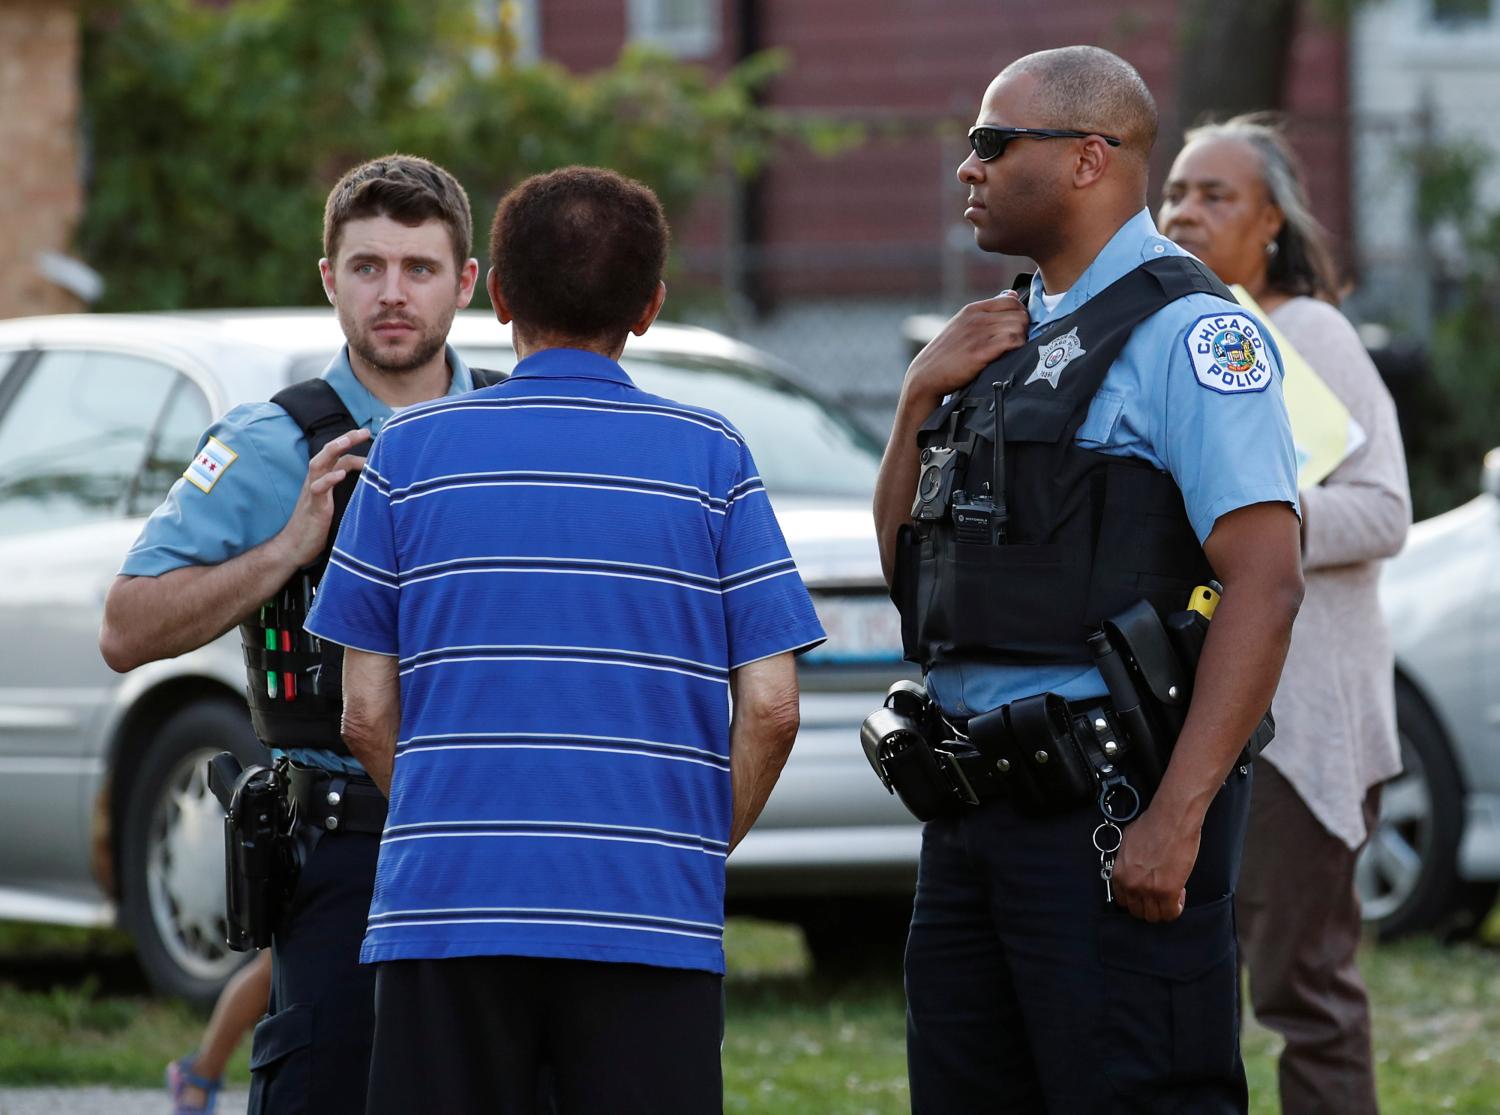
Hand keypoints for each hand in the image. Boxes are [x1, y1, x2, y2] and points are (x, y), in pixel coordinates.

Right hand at [274, 428, 371, 567]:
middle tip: (365, 430)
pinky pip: (317, 490)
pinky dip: (328, 480)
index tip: (370, 437)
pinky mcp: (312, 508)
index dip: (352, 446)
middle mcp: (316, 483)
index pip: (337, 457)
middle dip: (345, 439)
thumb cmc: (316, 527)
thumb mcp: (334, 505)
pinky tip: (340, 474)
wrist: (294, 548)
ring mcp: (312, 494)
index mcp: (322, 481)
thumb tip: (371, 486)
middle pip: (327, 453)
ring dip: (333, 450)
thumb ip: (346, 493)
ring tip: (348, 440)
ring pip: (319, 464)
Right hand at [904, 291, 1029, 401]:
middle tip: (1018, 342)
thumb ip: (987, 311)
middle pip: (1019, 313)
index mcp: (972, 309)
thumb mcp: (962, 325)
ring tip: (1012, 350)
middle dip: (1024, 328)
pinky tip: (1009, 355)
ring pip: (1018, 326)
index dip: (1020, 314)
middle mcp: (976, 318)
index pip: (1011, 300)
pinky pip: (1012, 340)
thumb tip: (1011, 294)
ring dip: (1021, 339)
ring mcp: (978, 333)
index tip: (1017, 329)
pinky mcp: (980, 351)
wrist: (926, 375)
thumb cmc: (946, 355)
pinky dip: (1017, 347)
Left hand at [1110, 802, 1201, 921]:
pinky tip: (1180, 894)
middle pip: (1138, 912)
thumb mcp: (1127, 843)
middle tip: (1161, 895)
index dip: (1137, 899)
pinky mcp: (1169, 891)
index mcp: (1119, 874)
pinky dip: (1177, 908)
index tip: (1146, 894)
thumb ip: (1128, 862)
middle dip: (1150, 906)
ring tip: (1172, 894)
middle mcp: (1131, 885)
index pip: (1124, 902)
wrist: (1171, 819)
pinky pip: (1171, 913)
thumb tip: (1133, 868)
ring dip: (1164, 908)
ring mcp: (1149, 890)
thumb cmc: (1152, 825)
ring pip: (1155, 916)